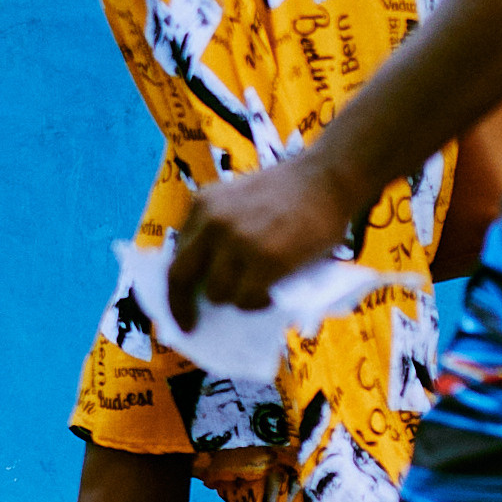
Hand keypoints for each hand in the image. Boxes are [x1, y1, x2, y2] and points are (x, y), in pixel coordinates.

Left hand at [169, 158, 356, 319]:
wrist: (327, 178)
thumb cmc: (287, 193)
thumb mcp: (237, 202)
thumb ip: (217, 234)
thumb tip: (204, 284)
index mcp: (203, 205)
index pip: (175, 255)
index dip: (173, 285)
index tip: (177, 306)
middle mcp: (213, 222)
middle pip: (180, 278)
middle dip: (181, 307)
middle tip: (191, 324)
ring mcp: (239, 241)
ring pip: (216, 293)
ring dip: (233, 299)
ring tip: (253, 293)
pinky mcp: (266, 260)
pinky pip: (247, 300)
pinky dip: (256, 304)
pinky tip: (270, 296)